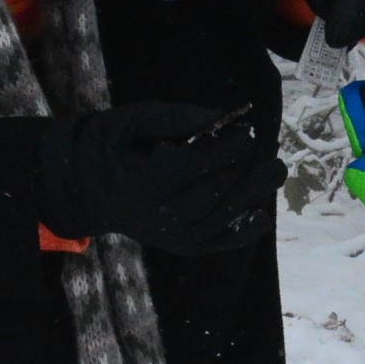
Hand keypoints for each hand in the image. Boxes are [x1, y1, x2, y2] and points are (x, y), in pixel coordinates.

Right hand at [40, 102, 281, 255]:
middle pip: (212, 194)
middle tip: (271, 151)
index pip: (192, 166)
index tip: (249, 130)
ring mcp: (172, 237)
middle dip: (245, 171)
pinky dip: (243, 232)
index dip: (225, 148)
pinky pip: (217, 243)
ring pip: (220, 219)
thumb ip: (174, 117)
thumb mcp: (133, 120)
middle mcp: (157, 217)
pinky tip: (263, 214)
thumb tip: (221, 116)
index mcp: (141, 182)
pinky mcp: (182, 247)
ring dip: (252, 195)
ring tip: (275, 171)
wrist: (88, 191)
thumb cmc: (113, 146)